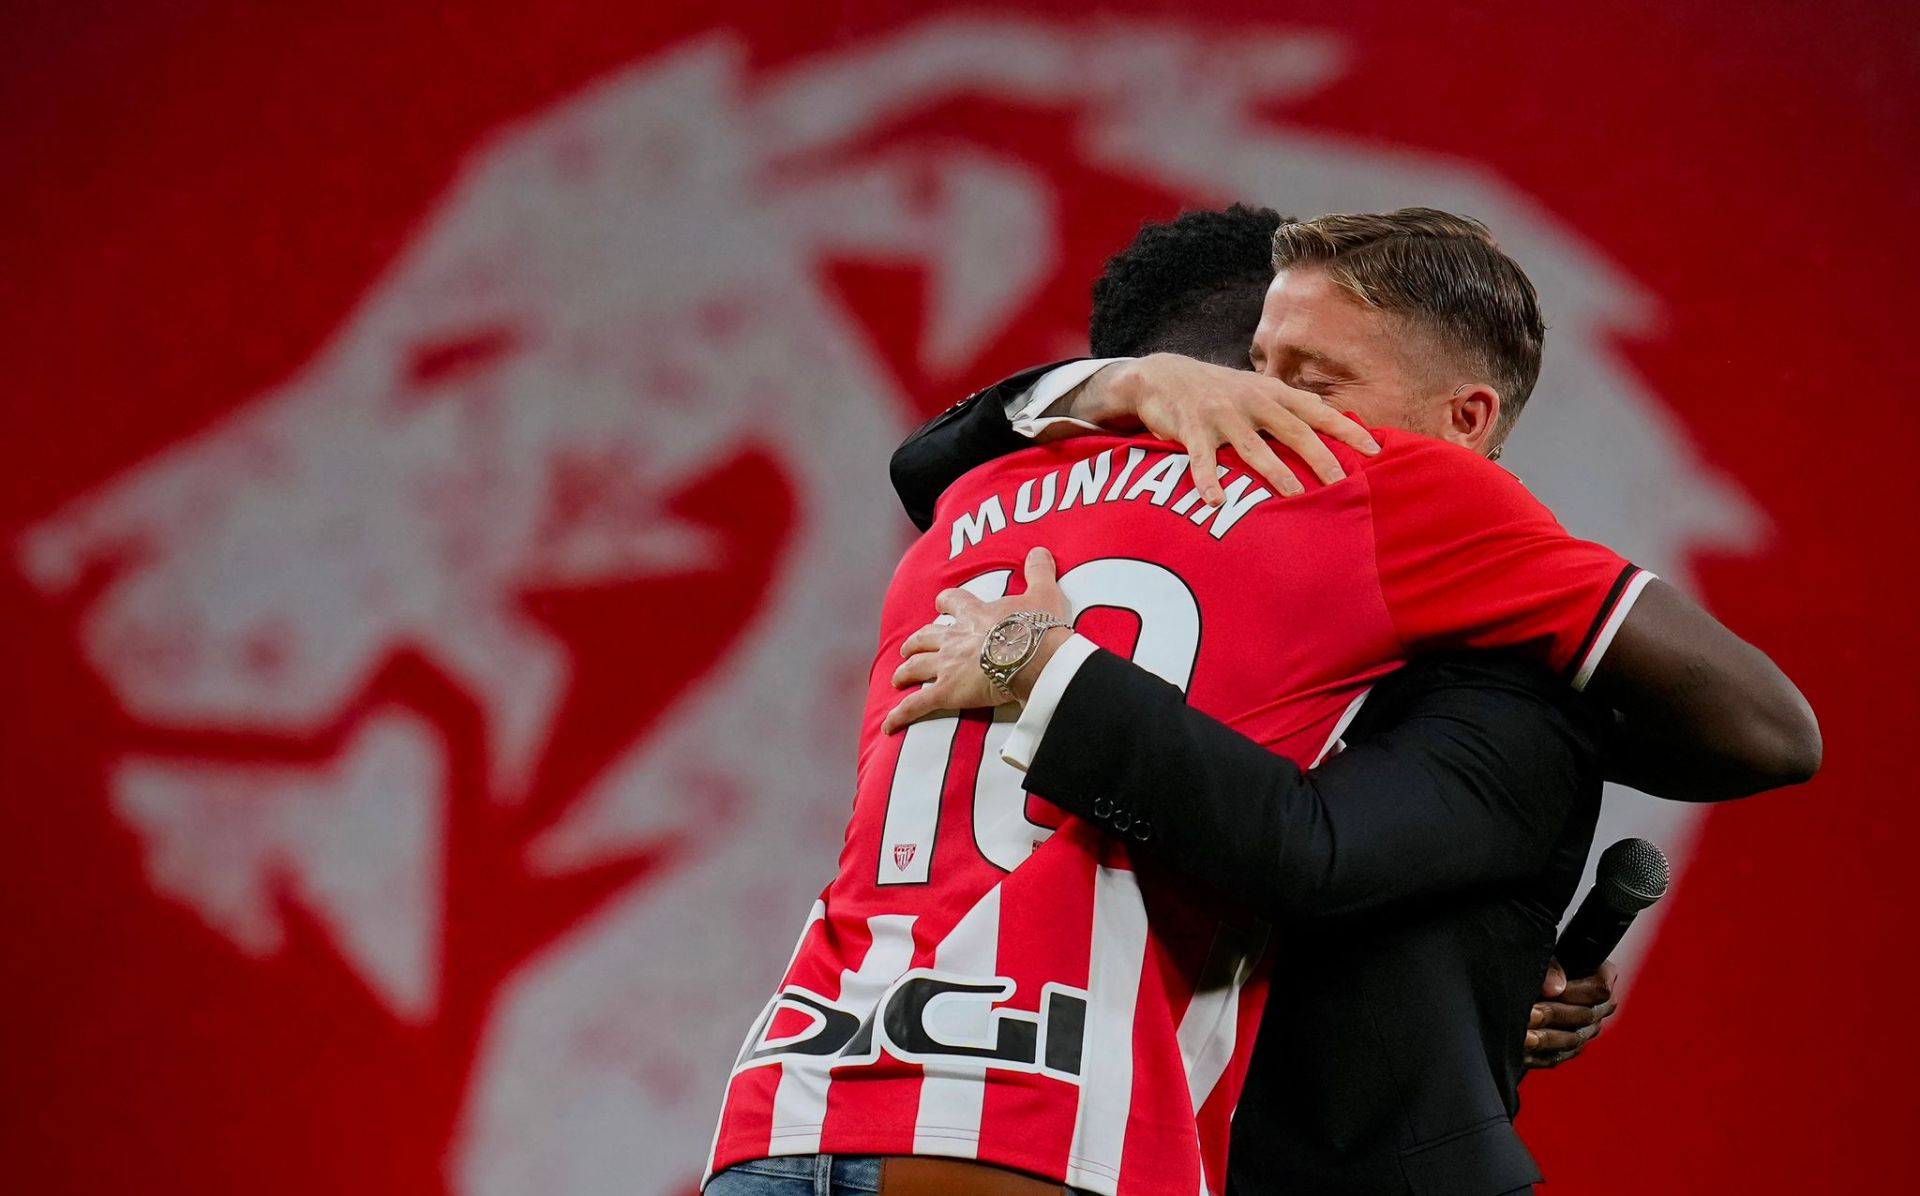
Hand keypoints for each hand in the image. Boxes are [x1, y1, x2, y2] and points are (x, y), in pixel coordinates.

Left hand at [883, 547, 1070, 732]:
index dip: (946, 602)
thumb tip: (1040, 550)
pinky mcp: (946, 692)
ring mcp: (947, 665)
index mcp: (975, 615)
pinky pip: (917, 705)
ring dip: (905, 672)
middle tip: (910, 647)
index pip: (953, 602)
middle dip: (916, 642)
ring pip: (916, 666)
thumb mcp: (1043, 593)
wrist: (1034, 656)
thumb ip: (1039, 571)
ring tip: (897, 678)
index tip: (941, 603)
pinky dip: (901, 715)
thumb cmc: (1039, 628)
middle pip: (926, 636)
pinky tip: (889, 726)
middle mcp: (955, 637)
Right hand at [1075, 353, 1380, 502]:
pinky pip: (1202, 457)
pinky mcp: (1191, 428)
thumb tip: (1330, 413)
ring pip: (1253, 446)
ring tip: (1294, 495)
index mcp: (1273, 394)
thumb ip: (1290, 404)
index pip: (1318, 412)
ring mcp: (1222, 414)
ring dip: (1274, 471)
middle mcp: (1252, 401)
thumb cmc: (1219, 390)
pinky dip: (1207, 479)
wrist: (1163, 376)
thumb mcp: (1257, 390)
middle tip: (1342, 482)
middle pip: (1293, 430)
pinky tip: (1215, 500)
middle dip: (1319, 456)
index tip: (1374, 450)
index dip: (1346, 430)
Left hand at [1524, 957, 1619, 1068]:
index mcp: (1600, 975)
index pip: (1600, 989)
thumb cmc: (1536, 962)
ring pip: (1572, 1040)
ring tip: (1522, 1034)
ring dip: (1545, 1037)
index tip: (1550, 990)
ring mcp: (1585, 1030)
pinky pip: (1557, 1056)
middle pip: (1585, 1016)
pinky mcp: (1567, 1048)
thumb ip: (1550, 967)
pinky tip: (1520, 1048)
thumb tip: (1554, 988)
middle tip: (1529, 1012)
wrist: (1518, 979)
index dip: (1576, 991)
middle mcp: (1599, 1005)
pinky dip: (1538, 1054)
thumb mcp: (1542, 956)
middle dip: (1554, 1014)